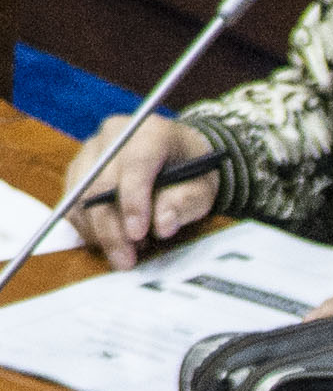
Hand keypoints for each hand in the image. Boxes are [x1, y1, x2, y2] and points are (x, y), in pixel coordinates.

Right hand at [59, 115, 215, 268]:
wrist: (178, 156)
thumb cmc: (193, 172)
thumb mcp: (202, 189)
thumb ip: (185, 204)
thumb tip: (162, 226)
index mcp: (150, 131)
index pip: (136, 163)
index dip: (134, 201)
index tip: (137, 234)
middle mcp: (114, 134)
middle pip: (101, 182)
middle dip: (112, 227)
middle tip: (126, 259)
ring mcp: (91, 149)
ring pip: (81, 194)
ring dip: (98, 231)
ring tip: (123, 254)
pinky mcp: (78, 168)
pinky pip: (71, 201)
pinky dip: (87, 226)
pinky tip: (107, 242)